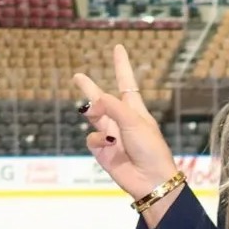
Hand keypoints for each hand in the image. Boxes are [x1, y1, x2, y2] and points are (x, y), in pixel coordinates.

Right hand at [72, 44, 177, 200]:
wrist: (151, 180)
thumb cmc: (151, 149)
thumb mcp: (135, 122)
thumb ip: (113, 107)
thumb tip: (94, 100)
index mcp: (135, 110)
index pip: (126, 82)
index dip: (122, 65)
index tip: (119, 48)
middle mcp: (121, 120)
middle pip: (102, 99)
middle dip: (90, 88)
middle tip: (77, 77)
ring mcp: (111, 136)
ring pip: (93, 117)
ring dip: (90, 109)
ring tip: (87, 103)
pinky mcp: (102, 151)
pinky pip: (92, 138)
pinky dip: (98, 139)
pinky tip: (109, 144)